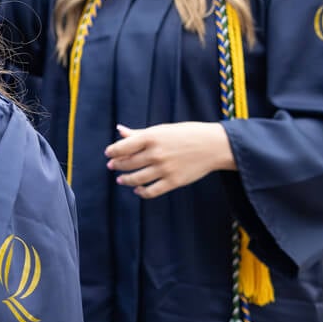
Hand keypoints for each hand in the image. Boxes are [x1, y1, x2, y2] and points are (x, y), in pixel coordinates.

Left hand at [105, 122, 234, 198]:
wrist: (213, 145)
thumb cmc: (187, 134)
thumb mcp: (162, 129)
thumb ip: (139, 133)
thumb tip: (120, 130)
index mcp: (152, 137)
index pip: (123, 147)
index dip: (112, 151)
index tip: (109, 154)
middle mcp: (156, 154)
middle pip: (128, 163)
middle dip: (117, 165)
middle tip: (112, 166)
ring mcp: (164, 169)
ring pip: (136, 179)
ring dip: (125, 180)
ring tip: (121, 179)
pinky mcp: (173, 181)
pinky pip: (151, 191)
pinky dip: (141, 192)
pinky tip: (137, 189)